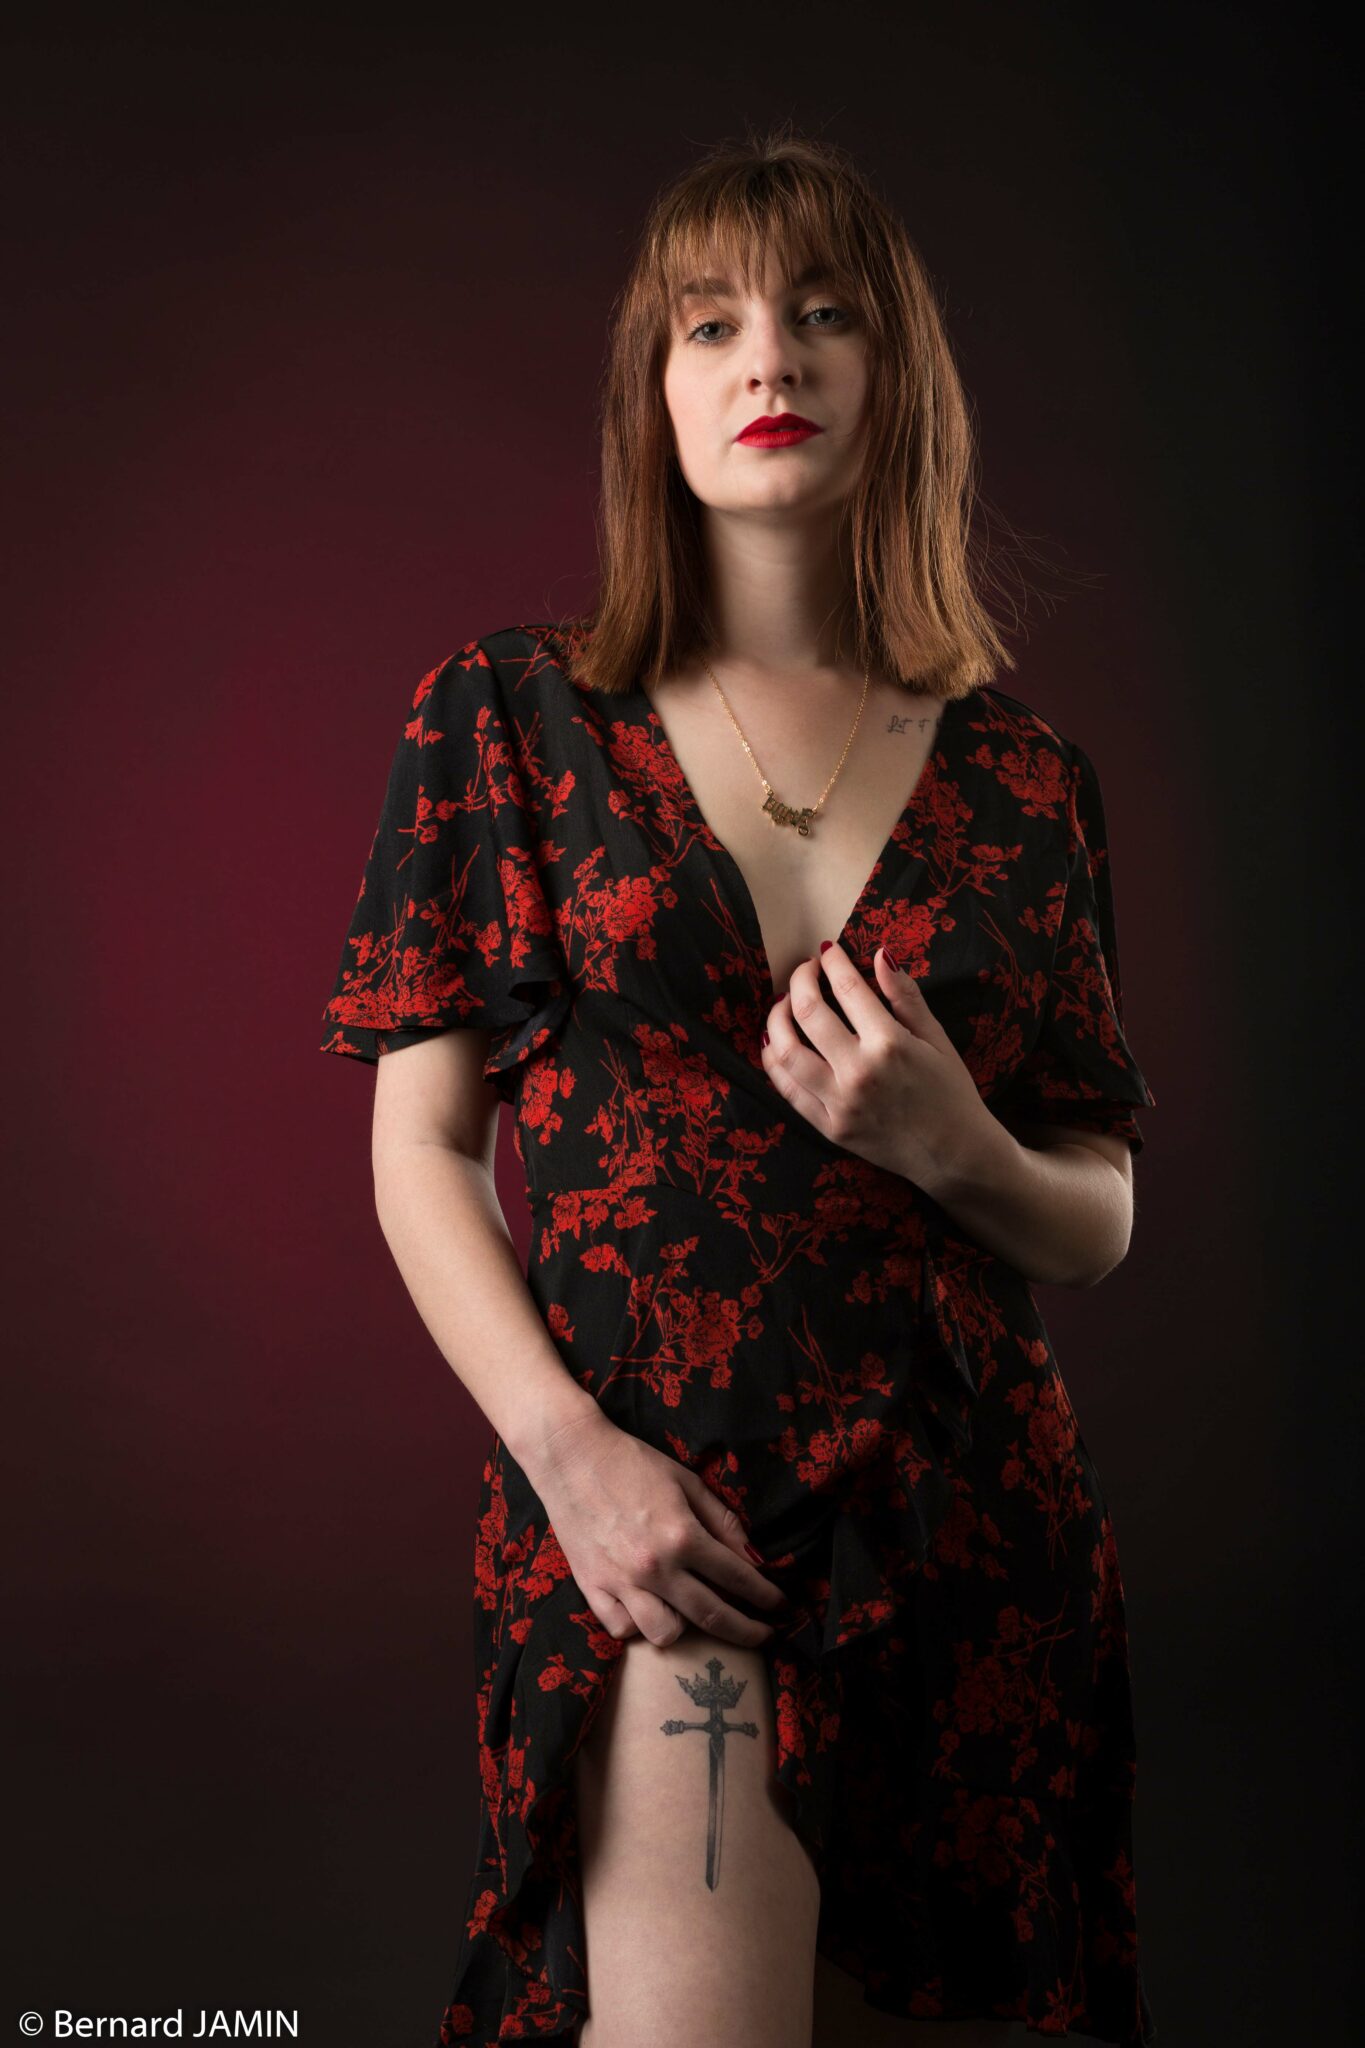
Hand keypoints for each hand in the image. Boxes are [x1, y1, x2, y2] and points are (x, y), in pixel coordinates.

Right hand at [525, 1406, 787, 1649]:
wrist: (570, 1454)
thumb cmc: (631, 1461)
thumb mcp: (686, 1481)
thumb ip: (722, 1520)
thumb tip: (753, 1556)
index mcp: (682, 1536)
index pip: (738, 1578)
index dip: (766, 1596)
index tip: (781, 1606)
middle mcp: (654, 1567)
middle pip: (712, 1616)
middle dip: (747, 1631)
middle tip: (765, 1635)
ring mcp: (621, 1582)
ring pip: (665, 1634)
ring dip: (687, 1629)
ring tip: (692, 1612)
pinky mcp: (591, 1587)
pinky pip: (622, 1628)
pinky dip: (639, 1624)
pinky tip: (648, 1607)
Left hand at [761, 939, 992, 1194]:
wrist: (955, 1155)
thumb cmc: (951, 1092)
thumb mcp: (937, 1039)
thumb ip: (905, 997)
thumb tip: (881, 955)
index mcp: (890, 1044)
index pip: (847, 988)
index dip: (832, 962)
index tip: (827, 951)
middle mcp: (858, 1071)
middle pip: (808, 1013)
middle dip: (799, 980)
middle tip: (804, 971)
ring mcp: (839, 1103)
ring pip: (785, 1052)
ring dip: (776, 1019)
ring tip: (785, 1005)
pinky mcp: (828, 1127)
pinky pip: (787, 1089)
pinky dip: (773, 1061)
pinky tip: (775, 1043)